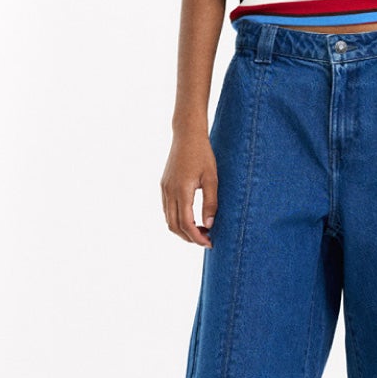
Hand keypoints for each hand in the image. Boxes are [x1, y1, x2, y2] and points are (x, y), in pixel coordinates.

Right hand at [160, 130, 217, 247]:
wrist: (186, 135)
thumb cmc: (202, 154)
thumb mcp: (212, 178)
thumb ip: (211, 202)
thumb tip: (210, 225)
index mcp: (181, 191)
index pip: (186, 224)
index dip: (197, 237)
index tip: (209, 243)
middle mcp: (169, 192)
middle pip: (174, 226)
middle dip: (189, 237)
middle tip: (206, 239)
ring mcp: (164, 188)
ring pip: (168, 219)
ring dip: (182, 229)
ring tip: (201, 230)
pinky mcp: (164, 185)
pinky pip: (167, 209)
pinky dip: (177, 218)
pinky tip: (192, 217)